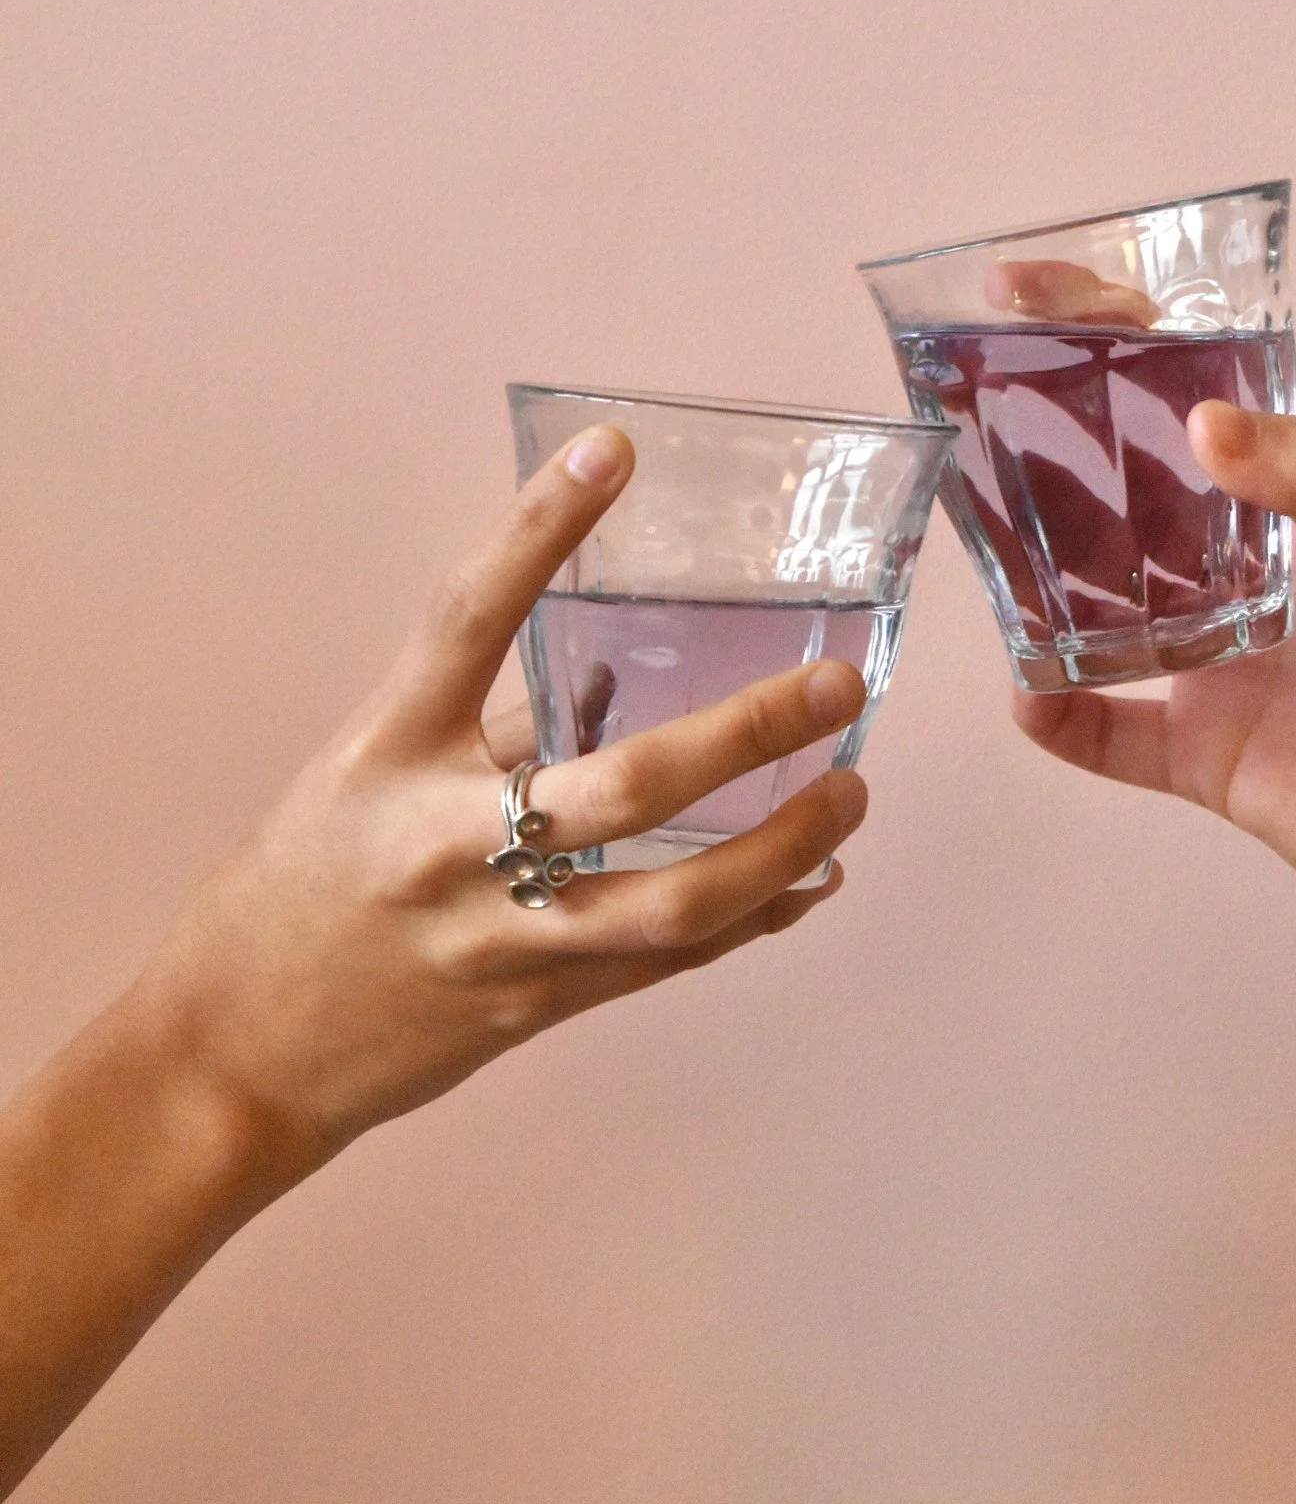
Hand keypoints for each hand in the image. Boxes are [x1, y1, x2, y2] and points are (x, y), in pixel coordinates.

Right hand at [134, 422, 867, 1174]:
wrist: (236, 1051)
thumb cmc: (301, 889)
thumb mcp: (369, 773)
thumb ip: (489, 723)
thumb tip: (610, 676)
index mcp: (389, 751)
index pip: (468, 617)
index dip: (538, 529)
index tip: (612, 451)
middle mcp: (446, 841)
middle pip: (622, 785)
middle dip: (747, 732)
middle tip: (835, 684)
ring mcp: (498, 934)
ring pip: (672, 902)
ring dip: (781, 847)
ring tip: (850, 793)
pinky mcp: (533, 1007)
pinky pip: (666, 962)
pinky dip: (752, 917)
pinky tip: (813, 878)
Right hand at [1013, 396, 1295, 1252]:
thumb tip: (1200, 424)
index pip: (1201, 389)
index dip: (1116, 334)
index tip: (1022, 290)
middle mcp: (1252, 563)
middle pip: (1131, 490)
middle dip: (1052, 450)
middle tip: (963, 407)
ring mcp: (1223, 659)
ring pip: (1106, 605)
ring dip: (1044, 580)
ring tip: (977, 544)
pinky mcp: (1205, 751)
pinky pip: (1111, 729)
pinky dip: (1063, 714)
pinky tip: (1025, 692)